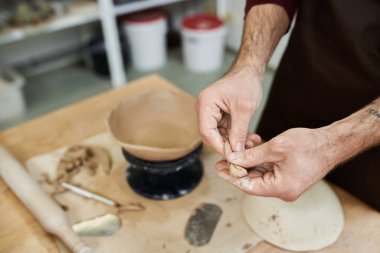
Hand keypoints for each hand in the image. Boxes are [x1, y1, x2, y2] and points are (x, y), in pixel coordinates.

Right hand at [196, 67, 262, 153]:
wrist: (251, 71)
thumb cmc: (246, 83)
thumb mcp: (244, 109)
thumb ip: (238, 132)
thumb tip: (236, 151)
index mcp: (206, 104)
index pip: (207, 132)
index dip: (219, 146)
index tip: (232, 156)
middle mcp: (205, 108)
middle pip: (212, 135)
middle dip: (228, 145)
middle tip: (243, 153)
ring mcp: (212, 112)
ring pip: (220, 134)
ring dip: (235, 141)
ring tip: (251, 143)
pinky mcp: (220, 114)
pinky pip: (226, 129)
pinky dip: (237, 135)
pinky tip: (250, 138)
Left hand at [217, 127, 338, 200]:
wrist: (332, 143)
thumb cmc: (308, 144)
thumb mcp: (276, 148)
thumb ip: (252, 156)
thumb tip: (232, 160)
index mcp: (281, 188)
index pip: (248, 186)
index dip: (232, 177)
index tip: (218, 169)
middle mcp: (284, 191)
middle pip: (253, 183)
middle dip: (237, 172)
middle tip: (220, 162)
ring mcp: (287, 186)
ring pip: (260, 178)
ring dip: (247, 168)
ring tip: (230, 158)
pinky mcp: (289, 179)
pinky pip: (269, 174)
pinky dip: (258, 165)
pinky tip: (247, 156)